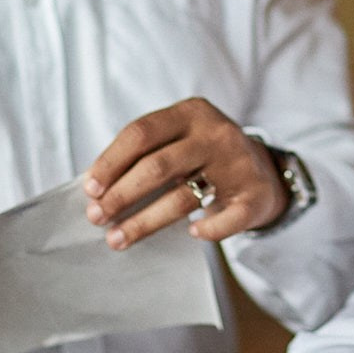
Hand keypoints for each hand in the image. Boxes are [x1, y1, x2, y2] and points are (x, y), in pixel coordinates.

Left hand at [83, 98, 285, 247]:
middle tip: (97, 217)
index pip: (141, 133)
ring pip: (183, 197)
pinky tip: (191, 234)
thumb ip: (146, 152)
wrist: (263, 169)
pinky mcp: (255, 195)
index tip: (90, 188)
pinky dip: (208, 230)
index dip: (111, 161)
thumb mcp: (180, 137)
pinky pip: (226, 220)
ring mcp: (238, 164)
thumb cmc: (203, 155)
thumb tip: (96, 187)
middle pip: (157, 166)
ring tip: (117, 239)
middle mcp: (215, 134)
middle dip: (121, 195)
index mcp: (191, 113)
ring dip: (145, 222)